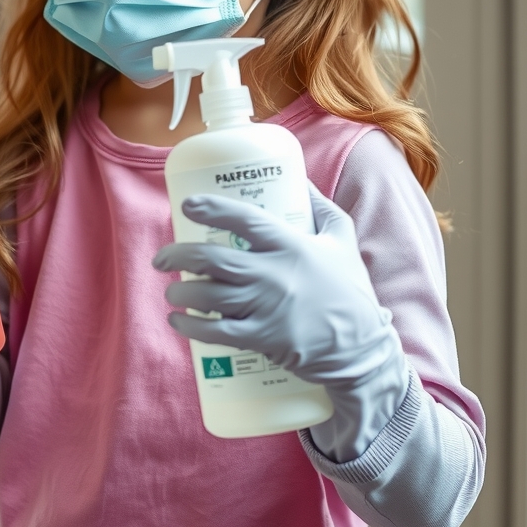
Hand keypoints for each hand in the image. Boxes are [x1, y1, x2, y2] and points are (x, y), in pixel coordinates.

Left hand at [152, 186, 404, 393]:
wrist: (363, 348)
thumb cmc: (350, 289)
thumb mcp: (342, 237)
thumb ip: (318, 205)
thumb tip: (297, 177)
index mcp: (292, 244)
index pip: (244, 220)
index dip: (212, 209)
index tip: (188, 205)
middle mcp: (274, 274)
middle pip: (214, 259)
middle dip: (180, 255)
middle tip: (163, 258)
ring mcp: (267, 308)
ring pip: (210, 295)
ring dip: (182, 291)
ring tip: (172, 290)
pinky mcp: (263, 339)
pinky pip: (217, 332)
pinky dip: (192, 327)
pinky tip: (179, 321)